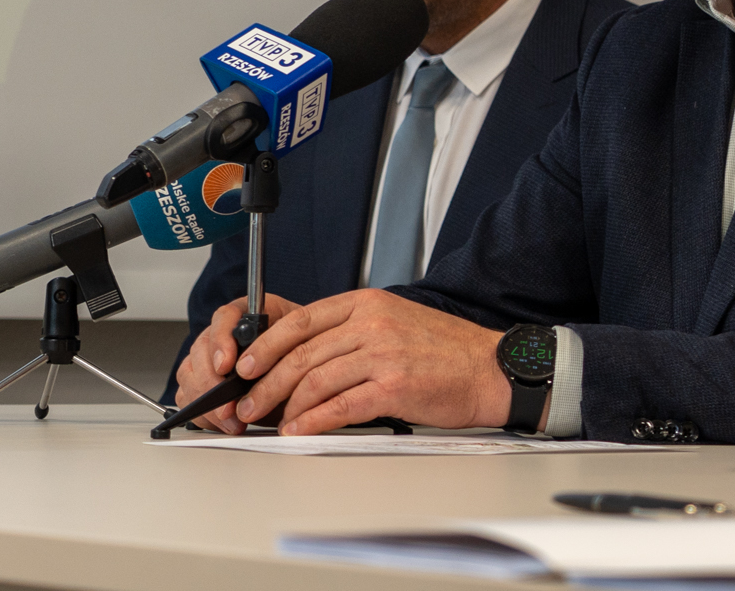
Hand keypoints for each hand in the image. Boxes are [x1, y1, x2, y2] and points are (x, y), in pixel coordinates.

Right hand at [174, 294, 300, 432]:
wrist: (302, 374)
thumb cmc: (301, 356)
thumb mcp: (300, 350)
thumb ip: (282, 356)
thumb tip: (264, 370)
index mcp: (250, 314)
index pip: (225, 317)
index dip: (221, 340)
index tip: (225, 365)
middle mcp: (225, 332)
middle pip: (201, 348)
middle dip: (211, 383)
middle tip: (227, 406)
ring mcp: (209, 355)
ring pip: (190, 373)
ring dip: (206, 402)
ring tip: (231, 420)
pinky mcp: (201, 380)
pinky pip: (186, 394)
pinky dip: (201, 413)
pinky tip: (222, 422)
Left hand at [228, 290, 509, 435]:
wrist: (488, 369)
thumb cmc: (445, 351)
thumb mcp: (395, 321)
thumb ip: (353, 331)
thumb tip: (306, 357)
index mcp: (368, 303)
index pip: (301, 320)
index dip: (265, 344)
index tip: (245, 365)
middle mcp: (373, 323)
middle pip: (301, 353)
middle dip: (265, 382)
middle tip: (247, 402)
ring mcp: (384, 353)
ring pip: (315, 380)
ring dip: (284, 406)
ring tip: (270, 422)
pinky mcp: (394, 385)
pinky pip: (340, 406)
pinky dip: (312, 422)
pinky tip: (299, 431)